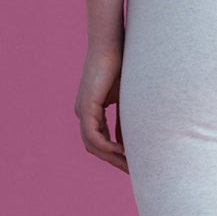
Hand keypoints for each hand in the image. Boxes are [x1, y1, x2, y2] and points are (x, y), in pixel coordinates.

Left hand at [76, 45, 128, 172]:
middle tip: (133, 172)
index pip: (100, 141)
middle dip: (114, 161)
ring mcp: (83, 110)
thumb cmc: (123, 65)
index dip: (115, 155)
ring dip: (111, 157)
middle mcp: (83, 112)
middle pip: (94, 147)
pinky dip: (107, 146)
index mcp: (91, 110)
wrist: (113, 44)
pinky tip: (123, 151)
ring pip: (92, 145)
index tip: (133, 164)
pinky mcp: (87, 106)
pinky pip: (93, 135)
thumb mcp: (127, 99)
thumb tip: (133, 140)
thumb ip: (126, 119)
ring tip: (130, 165)